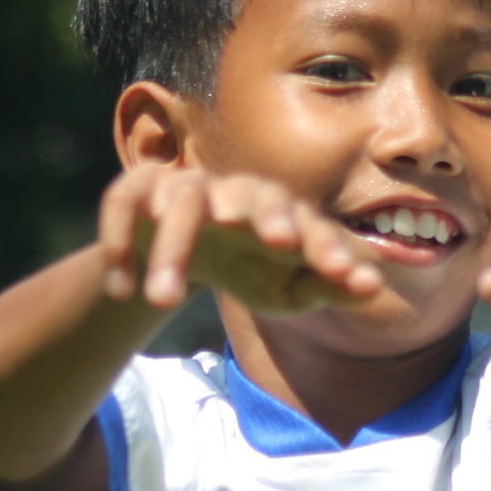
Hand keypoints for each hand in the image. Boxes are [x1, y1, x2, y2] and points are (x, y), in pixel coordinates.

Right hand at [96, 168, 382, 314]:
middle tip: (279, 242)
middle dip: (266, 215)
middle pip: (253, 195)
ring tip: (163, 302)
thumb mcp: (289, 287)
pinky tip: (122, 290)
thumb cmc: (249, 266)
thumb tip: (373, 289)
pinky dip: (117, 243)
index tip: (340, 272)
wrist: (186, 251)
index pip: (308, 223)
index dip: (325, 246)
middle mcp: (235, 193)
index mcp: (279, 213)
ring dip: (171, 251)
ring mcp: (184, 187)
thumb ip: (329, 286)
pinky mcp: (136, 191)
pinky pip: (122, 203)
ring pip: (181, 206)